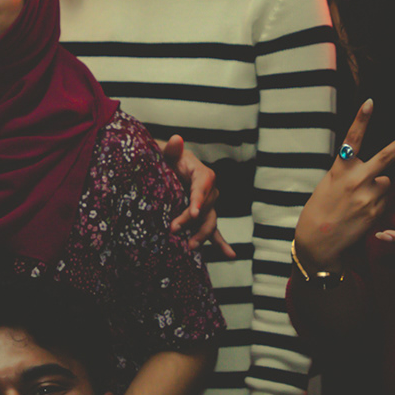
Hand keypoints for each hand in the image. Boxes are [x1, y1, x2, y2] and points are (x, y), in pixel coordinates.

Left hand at [159, 136, 231, 256]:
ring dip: (202, 235)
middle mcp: (209, 190)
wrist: (164, 168)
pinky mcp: (204, 216)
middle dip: (190, 220)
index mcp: (202, 173)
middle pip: (205, 208)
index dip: (198, 200)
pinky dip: (222, 243)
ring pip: (210, 221)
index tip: (192, 212)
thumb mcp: (165, 153)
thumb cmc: (164, 159)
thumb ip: (171, 149)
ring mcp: (208, 205)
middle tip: (173, 230)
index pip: (203, 187)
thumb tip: (176, 139)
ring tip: (190, 246)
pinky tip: (230, 255)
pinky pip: (214, 230)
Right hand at [293, 101, 394, 271]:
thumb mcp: (330, 184)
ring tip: (359, 201)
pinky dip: (378, 203)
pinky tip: (362, 212)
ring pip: (386, 182)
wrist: (319, 240)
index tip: (370, 102)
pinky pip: (386, 200)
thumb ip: (352, 174)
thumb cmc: (321, 209)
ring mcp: (368, 196)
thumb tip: (381, 174)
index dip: (361, 120)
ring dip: (379, 187)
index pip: (352, 139)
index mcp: (340, 169)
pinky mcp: (376, 211)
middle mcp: (356, 180)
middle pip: (386, 157)